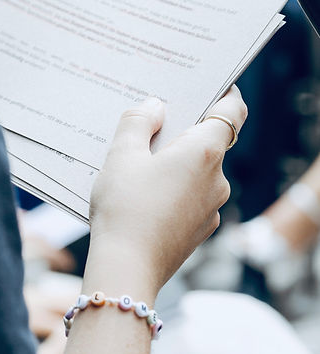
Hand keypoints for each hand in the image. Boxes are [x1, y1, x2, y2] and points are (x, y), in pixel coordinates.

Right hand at [89, 87, 246, 292]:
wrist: (126, 270)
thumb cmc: (125, 207)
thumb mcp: (122, 154)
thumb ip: (139, 121)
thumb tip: (155, 106)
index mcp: (203, 152)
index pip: (231, 111)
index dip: (226, 93)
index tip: (213, 83)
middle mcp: (217, 179)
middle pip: (210, 140)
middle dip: (184, 129)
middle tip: (152, 120)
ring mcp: (212, 207)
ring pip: (198, 170)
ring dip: (176, 161)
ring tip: (138, 161)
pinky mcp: (200, 229)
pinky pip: (191, 195)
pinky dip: (174, 187)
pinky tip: (143, 192)